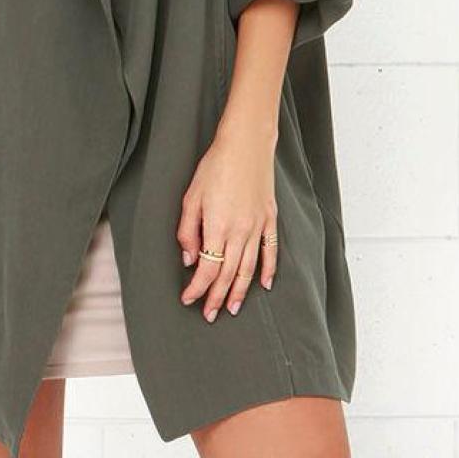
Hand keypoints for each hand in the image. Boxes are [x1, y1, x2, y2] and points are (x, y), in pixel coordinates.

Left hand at [175, 127, 278, 321]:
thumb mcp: (191, 196)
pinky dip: (268, 271)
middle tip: (209, 314)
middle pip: (227, 274)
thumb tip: (189, 258)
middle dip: (216, 297)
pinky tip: (264, 285)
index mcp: (217, 227)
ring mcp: (257, 226)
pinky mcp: (270, 219)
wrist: (245, 145)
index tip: (189, 298)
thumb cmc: (215, 166)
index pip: (207, 269)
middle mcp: (240, 232)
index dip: (197, 288)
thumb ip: (188, 230)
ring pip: (248, 269)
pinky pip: (270, 251)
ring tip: (232, 308)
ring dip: (239, 291)